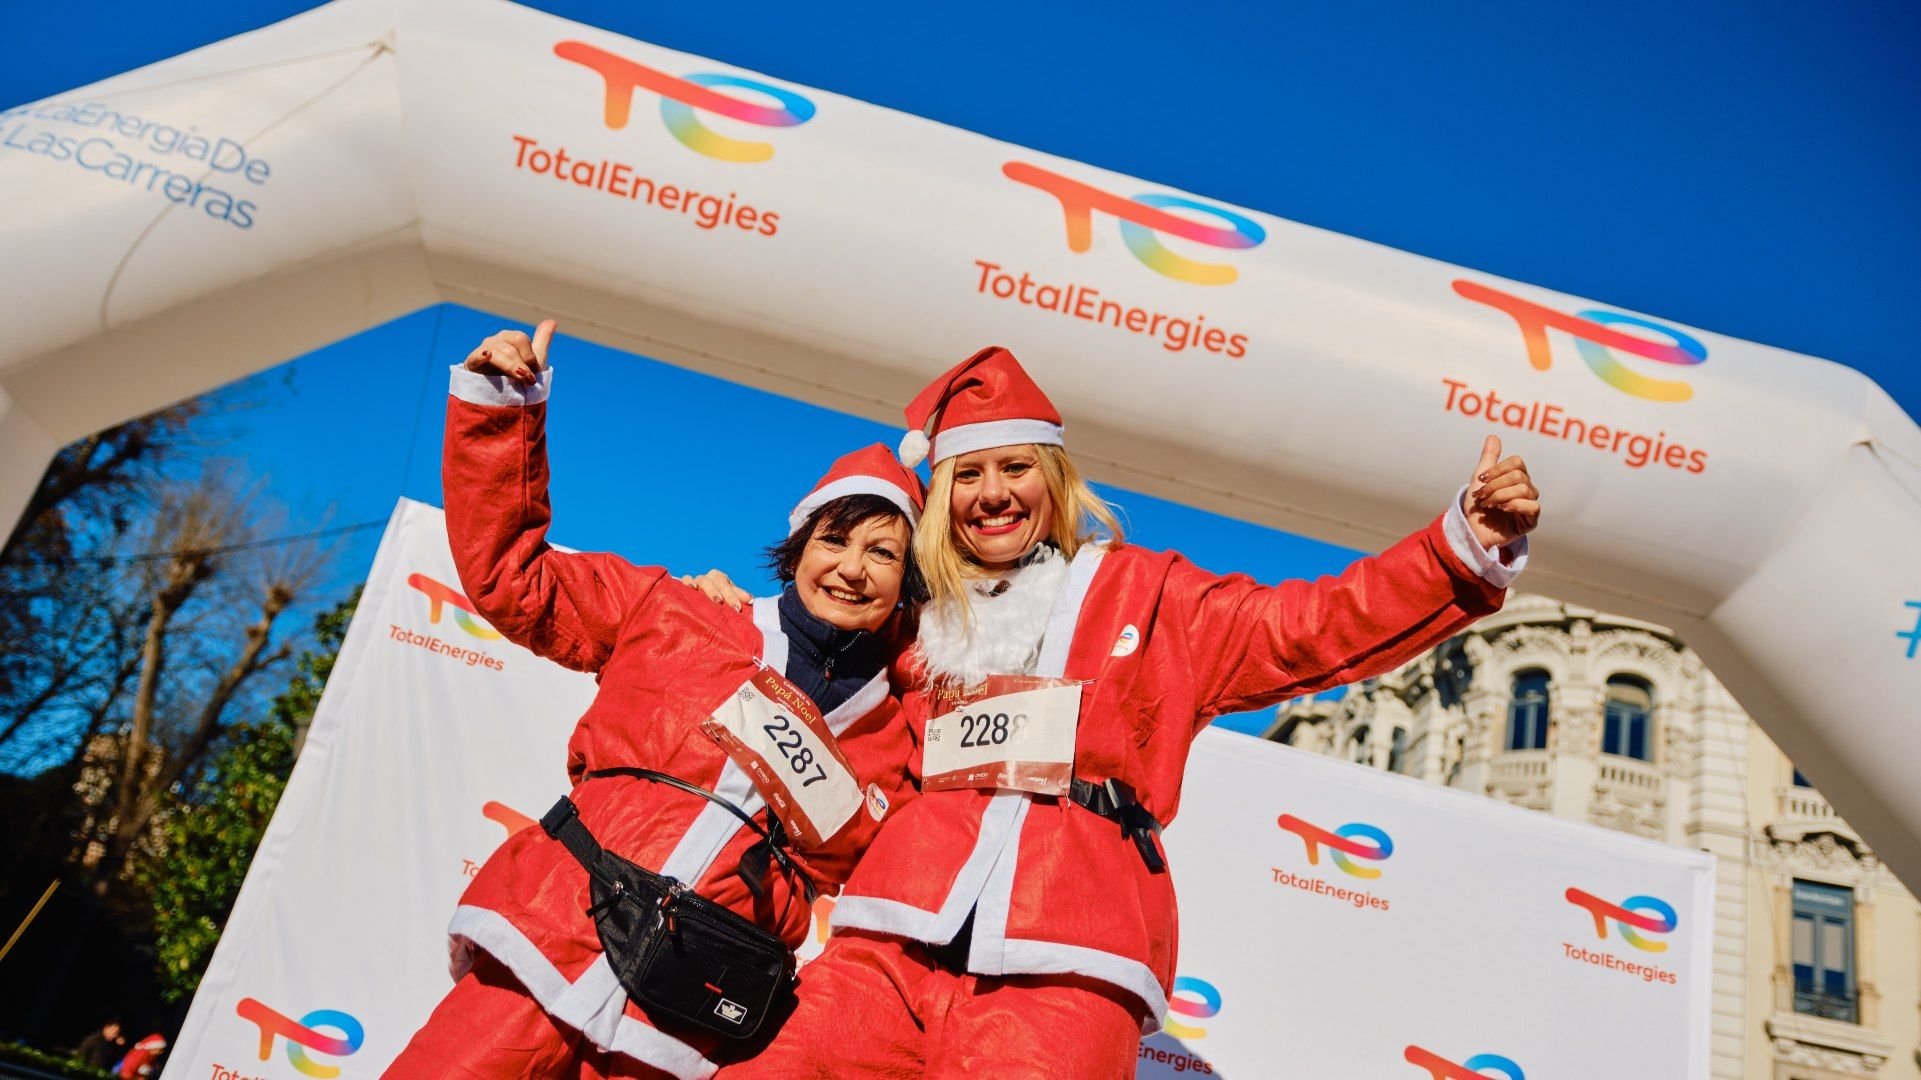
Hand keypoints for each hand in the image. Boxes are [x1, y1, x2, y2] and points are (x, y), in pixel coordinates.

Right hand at [463, 319, 555, 384]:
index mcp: (510, 338)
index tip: (534, 374)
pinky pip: (476, 356)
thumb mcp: (533, 359)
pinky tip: (487, 354)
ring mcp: (483, 351)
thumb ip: (542, 340)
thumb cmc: (516, 374)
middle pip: (510, 347)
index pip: (520, 339)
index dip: (529, 357)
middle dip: (521, 364)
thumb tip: (553, 321)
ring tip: (519, 380)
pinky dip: (482, 355)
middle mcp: (496, 341)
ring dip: (511, 367)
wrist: (499, 395)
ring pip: (498, 353)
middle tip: (529, 380)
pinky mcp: (472, 364)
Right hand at [678, 569, 751, 610]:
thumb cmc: (717, 602)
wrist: (699, 603)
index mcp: (720, 579)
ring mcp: (696, 581)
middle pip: (716, 580)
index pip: (727, 584)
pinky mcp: (683, 585)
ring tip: (716, 600)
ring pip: (702, 579)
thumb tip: (751, 600)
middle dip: (724, 593)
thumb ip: (738, 597)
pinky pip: (684, 579)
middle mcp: (709, 578)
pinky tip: (692, 588)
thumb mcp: (728, 599)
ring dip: (710, 589)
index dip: (732, 595)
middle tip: (729, 606)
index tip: (737, 608)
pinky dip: (688, 581)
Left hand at [1463, 436, 1539, 550]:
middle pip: (1519, 476)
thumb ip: (1488, 459)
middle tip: (1481, 496)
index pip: (1517, 463)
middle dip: (1495, 486)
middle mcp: (1527, 489)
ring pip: (1524, 490)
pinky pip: (1533, 506)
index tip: (1481, 479)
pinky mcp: (1531, 521)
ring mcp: (1530, 504)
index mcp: (1517, 477)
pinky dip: (1515, 505)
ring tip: (1488, 505)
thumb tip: (1493, 436)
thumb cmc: (1477, 505)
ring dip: (1500, 496)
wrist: (1472, 530)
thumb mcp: (1479, 479)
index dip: (1498, 469)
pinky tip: (1502, 509)